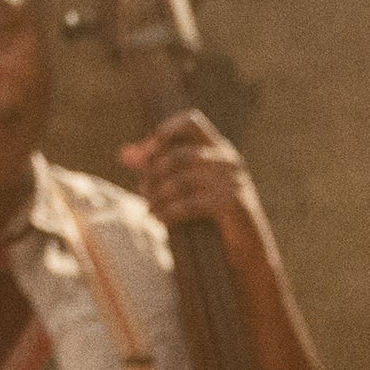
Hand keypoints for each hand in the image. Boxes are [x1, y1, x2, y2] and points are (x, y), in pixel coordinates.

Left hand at [119, 108, 263, 256]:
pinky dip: (169, 212)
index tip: (145, 154)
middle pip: (180, 155)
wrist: (245, 247)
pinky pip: (190, 204)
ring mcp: (232, 181)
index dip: (164, 132)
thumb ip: (155, 166)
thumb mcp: (182, 185)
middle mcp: (228, 160)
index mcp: (218, 148)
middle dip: (154, 173)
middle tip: (143, 190)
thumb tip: (124, 154)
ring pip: (182, 181)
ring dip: (158, 195)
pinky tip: (158, 219)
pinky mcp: (232, 205)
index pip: (191, 121)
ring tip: (149, 207)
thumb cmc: (209, 212)